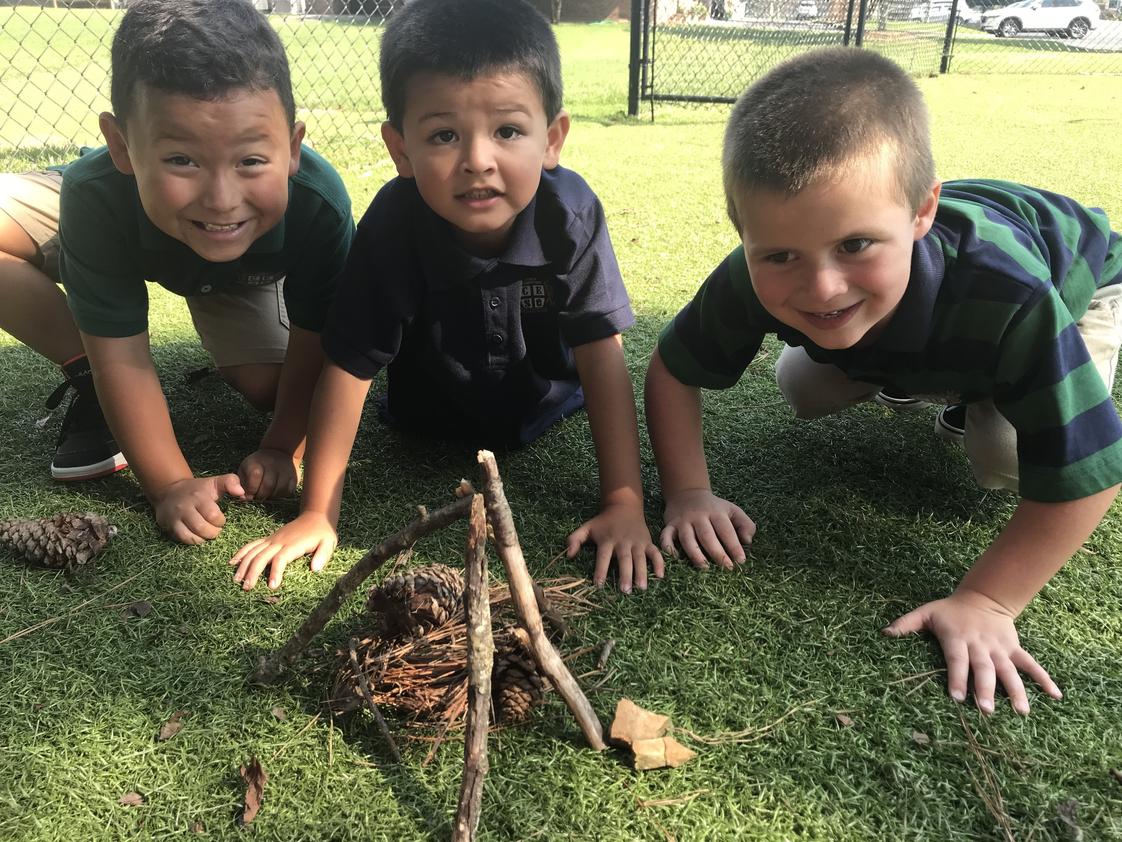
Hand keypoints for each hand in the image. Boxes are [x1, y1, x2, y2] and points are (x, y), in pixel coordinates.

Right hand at [153, 474, 245, 544]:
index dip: (220, 521)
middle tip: (216, 529)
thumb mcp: (215, 482)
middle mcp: (186, 506)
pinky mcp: (170, 525)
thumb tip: (241, 492)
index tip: (221, 520)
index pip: (213, 515)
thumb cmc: (198, 489)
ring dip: (204, 538)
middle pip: (202, 527)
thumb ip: (231, 482)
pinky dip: (194, 541)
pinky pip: (183, 539)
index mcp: (199, 496)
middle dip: (213, 532)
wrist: (170, 491)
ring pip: (192, 535)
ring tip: (208, 533)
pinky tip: (198, 536)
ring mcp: (177, 517)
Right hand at [229, 511, 336, 590]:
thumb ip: (323, 555)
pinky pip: (252, 545)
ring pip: (253, 551)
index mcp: (293, 545)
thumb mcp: (329, 543)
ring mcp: (272, 539)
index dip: (275, 572)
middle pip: (261, 556)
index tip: (272, 586)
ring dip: (243, 565)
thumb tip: (315, 569)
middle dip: (253, 572)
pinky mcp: (269, 539)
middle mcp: (279, 541)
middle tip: (246, 588)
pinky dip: (241, 553)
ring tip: (236, 580)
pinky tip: (232, 562)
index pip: (281, 559)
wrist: (315, 515)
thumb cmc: (323, 532)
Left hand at [238, 447, 300, 500]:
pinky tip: (276, 492)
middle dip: (260, 495)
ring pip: (279, 490)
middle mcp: (273, 463)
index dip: (251, 489)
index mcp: (256, 461)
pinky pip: (288, 491)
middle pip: (268, 486)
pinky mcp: (294, 477)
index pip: (255, 476)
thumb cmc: (256, 467)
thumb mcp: (244, 470)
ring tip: (266, 494)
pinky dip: (281, 495)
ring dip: (271, 496)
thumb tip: (242, 498)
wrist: (278, 453)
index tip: (249, 493)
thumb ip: (238, 483)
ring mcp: (285, 470)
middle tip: (258, 496)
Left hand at [566, 503, 662, 593]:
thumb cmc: (603, 522)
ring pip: (640, 558)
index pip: (603, 557)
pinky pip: (655, 553)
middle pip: (624, 559)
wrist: (624, 506)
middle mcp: (623, 541)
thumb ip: (575, 539)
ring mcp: (637, 542)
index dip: (600, 570)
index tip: (598, 585)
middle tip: (625, 591)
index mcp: (607, 540)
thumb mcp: (587, 528)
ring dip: (642, 572)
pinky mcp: (647, 542)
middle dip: (625, 574)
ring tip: (642, 588)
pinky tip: (660, 576)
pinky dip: (660, 563)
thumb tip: (568, 555)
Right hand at [660, 489, 755, 569]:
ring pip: (687, 539)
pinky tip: (676, 558)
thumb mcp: (733, 510)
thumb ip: (745, 524)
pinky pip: (666, 536)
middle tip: (727, 568)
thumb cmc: (714, 508)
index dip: (734, 546)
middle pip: (707, 536)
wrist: (687, 493)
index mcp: (716, 513)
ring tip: (705, 567)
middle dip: (718, 553)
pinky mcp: (670, 525)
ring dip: (695, 554)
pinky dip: (668, 547)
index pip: (726, 530)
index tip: (741, 561)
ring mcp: (683, 521)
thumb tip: (748, 541)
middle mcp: (698, 516)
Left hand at [883, 588, 1061, 714]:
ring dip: (1017, 691)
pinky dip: (1044, 679)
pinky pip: (1031, 665)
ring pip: (1009, 670)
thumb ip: (905, 624)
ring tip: (1022, 712)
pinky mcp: (1014, 649)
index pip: (957, 660)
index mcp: (957, 638)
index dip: (957, 677)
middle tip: (987, 711)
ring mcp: (1000, 648)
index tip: (957, 697)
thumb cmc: (949, 610)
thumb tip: (883, 634)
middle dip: (986, 689)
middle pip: (985, 669)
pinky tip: (1056, 696)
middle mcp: (980, 645)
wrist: (983, 597)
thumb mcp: (925, 612)